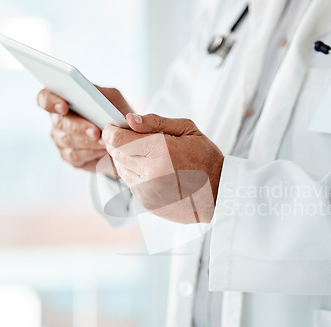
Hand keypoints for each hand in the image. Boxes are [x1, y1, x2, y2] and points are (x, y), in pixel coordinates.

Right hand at [37, 86, 132, 174]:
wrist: (121, 136)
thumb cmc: (113, 112)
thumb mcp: (113, 98)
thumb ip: (105, 95)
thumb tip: (98, 99)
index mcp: (62, 99)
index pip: (45, 98)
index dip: (50, 102)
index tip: (63, 107)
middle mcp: (58, 119)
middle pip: (60, 123)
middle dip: (78, 127)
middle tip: (95, 132)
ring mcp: (60, 139)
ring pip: (67, 141)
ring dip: (88, 142)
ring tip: (105, 141)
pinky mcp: (68, 156)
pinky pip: (75, 156)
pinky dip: (91, 153)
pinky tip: (103, 150)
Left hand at [102, 113, 223, 223]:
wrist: (219, 194)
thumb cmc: (206, 158)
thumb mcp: (187, 130)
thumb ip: (155, 122)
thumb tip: (129, 119)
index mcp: (160, 150)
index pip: (116, 139)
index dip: (111, 130)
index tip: (115, 127)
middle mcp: (151, 172)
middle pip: (115, 153)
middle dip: (120, 143)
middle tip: (134, 139)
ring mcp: (148, 190)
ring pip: (120, 169)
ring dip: (127, 160)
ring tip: (149, 156)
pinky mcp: (147, 202)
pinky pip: (130, 184)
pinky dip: (136, 175)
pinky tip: (154, 171)